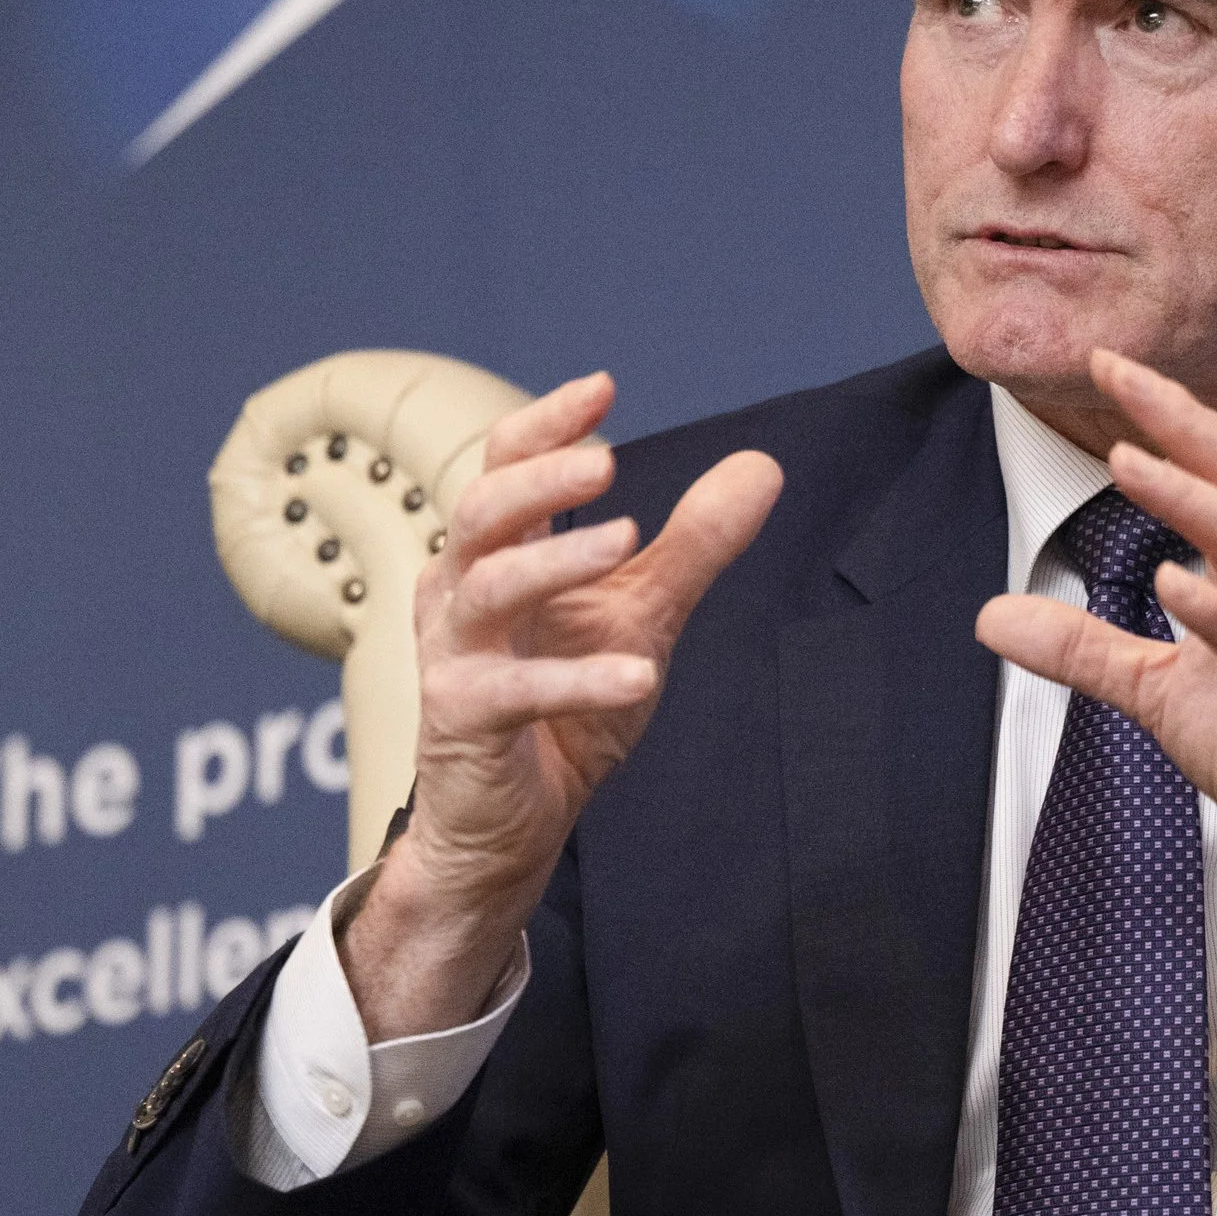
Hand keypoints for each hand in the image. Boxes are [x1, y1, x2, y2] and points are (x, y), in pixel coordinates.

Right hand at [341, 372, 781, 1037]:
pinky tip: (640, 675)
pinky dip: (578, 679)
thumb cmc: (563, 712)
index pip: (505, 466)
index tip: (605, 389)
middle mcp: (460, 593)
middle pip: (482, 509)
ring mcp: (454, 656)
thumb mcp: (641, 615)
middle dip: (541, 477)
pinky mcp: (462, 720)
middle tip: (607, 456)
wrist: (512, 826)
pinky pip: (515, 690)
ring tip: (626, 538)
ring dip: (558, 560)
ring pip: (487, 587)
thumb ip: (692, 544)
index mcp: (496, 556)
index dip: (547, 424)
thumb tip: (761, 466)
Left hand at [975, 348, 1216, 965]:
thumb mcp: (1154, 687)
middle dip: (1178, 419)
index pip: (1212, 470)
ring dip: (1189, 500)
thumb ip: (1081, 648)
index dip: (1164, 415)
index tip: (1108, 363)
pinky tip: (1173, 583)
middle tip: (1117, 372)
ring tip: (1128, 460)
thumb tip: (991, 618)